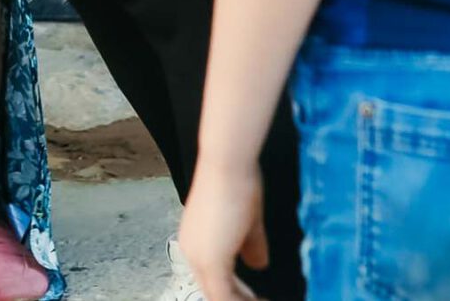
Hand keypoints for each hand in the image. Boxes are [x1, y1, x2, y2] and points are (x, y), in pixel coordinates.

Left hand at [176, 166, 267, 300]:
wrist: (228, 163)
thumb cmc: (236, 180)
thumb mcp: (247, 221)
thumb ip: (250, 245)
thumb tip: (258, 263)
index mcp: (195, 241)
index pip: (212, 278)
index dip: (236, 292)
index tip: (255, 296)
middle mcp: (191, 251)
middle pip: (213, 292)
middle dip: (240, 299)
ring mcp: (197, 257)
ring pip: (218, 296)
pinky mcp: (210, 261)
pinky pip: (224, 297)